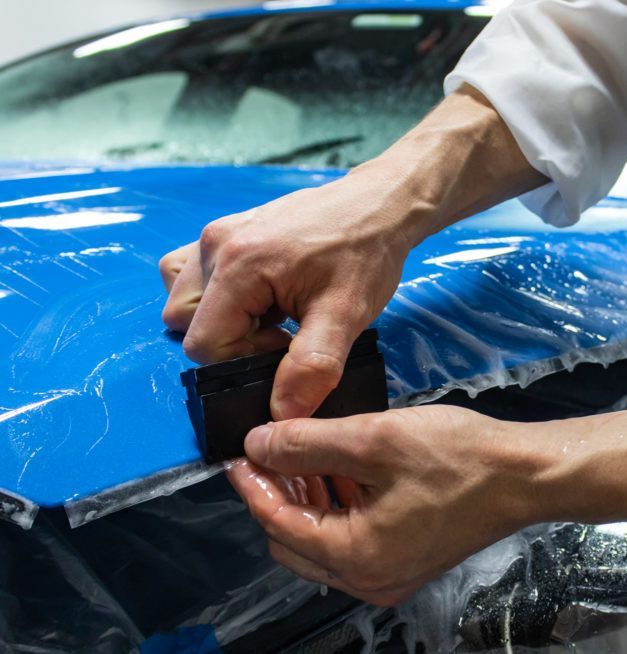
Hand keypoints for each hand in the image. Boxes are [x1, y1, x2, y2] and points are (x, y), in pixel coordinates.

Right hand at [159, 87, 543, 420]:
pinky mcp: (228, 232)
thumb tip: (282, 416)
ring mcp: (217, 234)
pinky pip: (196, 274)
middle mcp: (214, 245)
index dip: (245, 359)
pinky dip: (222, 295)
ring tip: (272, 312)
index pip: (204, 345)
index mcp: (237, 264)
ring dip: (222, 318)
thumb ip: (311, 367)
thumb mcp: (346, 315)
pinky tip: (264, 295)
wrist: (381, 205)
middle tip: (280, 330)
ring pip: (186, 298)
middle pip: (186, 323)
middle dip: (230, 341)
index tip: (286, 344)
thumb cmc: (366, 253)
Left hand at [225, 406, 551, 605]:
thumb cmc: (458, 457)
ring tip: (306, 454)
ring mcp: (390, 576)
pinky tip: (342, 471)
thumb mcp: (374, 438)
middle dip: (277, 496)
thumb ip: (308, 443)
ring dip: (307, 501)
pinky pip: (352, 542)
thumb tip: (256, 445)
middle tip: (274, 451)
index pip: (278, 524)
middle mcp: (369, 580)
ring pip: (321, 543)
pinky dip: (337, 509)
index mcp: (357, 557)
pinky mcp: (408, 562)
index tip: (240, 450)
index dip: (253, 484)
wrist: (526, 476)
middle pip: (294, 542)